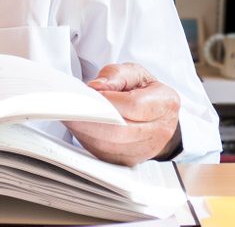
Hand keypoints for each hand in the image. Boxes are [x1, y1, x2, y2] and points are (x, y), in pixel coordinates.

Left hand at [64, 63, 180, 166]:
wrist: (159, 116)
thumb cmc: (145, 92)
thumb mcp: (135, 73)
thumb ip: (117, 75)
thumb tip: (96, 87)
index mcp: (164, 104)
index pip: (134, 105)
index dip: (109, 100)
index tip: (89, 92)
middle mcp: (159, 131)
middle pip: (120, 131)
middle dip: (92, 119)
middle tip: (70, 107)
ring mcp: (146, 150)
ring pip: (110, 146)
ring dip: (86, 132)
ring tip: (69, 116)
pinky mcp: (130, 160)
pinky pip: (105, 154)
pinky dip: (87, 140)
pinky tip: (77, 127)